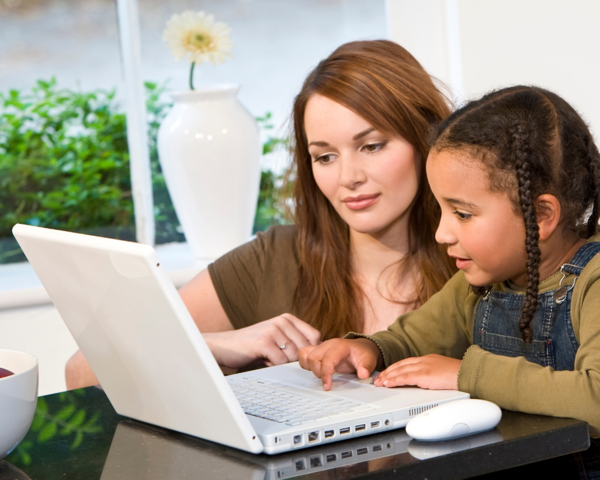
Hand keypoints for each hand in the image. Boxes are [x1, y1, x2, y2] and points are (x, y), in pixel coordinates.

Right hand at [204, 313, 320, 368]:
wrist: (223, 346)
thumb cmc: (251, 346)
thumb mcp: (276, 339)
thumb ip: (293, 342)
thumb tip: (316, 356)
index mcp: (287, 318)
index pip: (315, 336)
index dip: (311, 351)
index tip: (302, 361)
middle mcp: (282, 321)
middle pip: (306, 348)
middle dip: (296, 360)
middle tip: (281, 363)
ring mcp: (273, 330)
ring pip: (294, 357)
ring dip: (283, 364)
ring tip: (269, 360)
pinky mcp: (264, 342)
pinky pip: (281, 362)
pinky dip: (273, 367)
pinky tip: (263, 361)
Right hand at [299, 338, 380, 390]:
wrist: (360, 348)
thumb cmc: (362, 353)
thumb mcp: (369, 360)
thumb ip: (366, 367)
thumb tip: (363, 374)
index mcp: (339, 346)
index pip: (327, 360)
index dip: (326, 374)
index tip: (327, 387)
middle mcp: (327, 344)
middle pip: (312, 358)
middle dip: (318, 372)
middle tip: (327, 380)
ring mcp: (321, 347)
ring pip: (305, 355)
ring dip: (310, 368)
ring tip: (321, 374)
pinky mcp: (316, 350)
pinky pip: (303, 354)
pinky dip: (305, 363)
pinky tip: (315, 370)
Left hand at [374, 354, 460, 389]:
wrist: (468, 374)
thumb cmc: (460, 376)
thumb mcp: (442, 373)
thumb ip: (432, 375)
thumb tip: (426, 382)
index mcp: (428, 359)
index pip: (406, 362)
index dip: (395, 368)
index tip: (387, 373)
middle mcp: (424, 360)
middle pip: (400, 365)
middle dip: (387, 372)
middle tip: (378, 378)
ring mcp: (423, 366)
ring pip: (400, 370)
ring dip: (387, 377)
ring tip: (379, 382)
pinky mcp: (424, 374)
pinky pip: (405, 377)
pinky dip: (394, 380)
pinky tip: (388, 383)